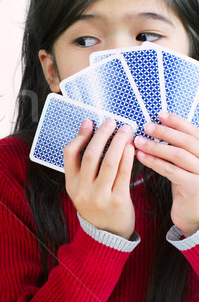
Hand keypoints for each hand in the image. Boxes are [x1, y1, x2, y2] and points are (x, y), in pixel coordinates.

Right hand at [63, 119, 135, 238]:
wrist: (107, 235)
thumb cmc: (96, 206)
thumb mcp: (81, 189)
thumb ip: (83, 167)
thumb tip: (90, 135)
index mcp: (70, 184)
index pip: (70, 154)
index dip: (80, 136)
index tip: (89, 122)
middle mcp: (83, 190)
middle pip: (91, 155)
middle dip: (102, 135)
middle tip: (111, 122)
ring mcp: (100, 196)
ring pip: (108, 163)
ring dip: (117, 143)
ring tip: (125, 130)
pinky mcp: (118, 201)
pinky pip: (123, 174)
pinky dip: (127, 158)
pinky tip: (131, 147)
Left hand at [135, 112, 198, 236]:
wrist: (195, 216)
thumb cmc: (187, 186)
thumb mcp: (185, 164)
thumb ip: (178, 148)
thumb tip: (157, 128)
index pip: (194, 132)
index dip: (177, 122)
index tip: (160, 114)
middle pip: (186, 141)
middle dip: (164, 132)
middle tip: (146, 126)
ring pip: (178, 155)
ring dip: (155, 146)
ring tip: (138, 141)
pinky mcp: (194, 187)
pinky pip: (171, 171)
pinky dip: (154, 162)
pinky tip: (141, 157)